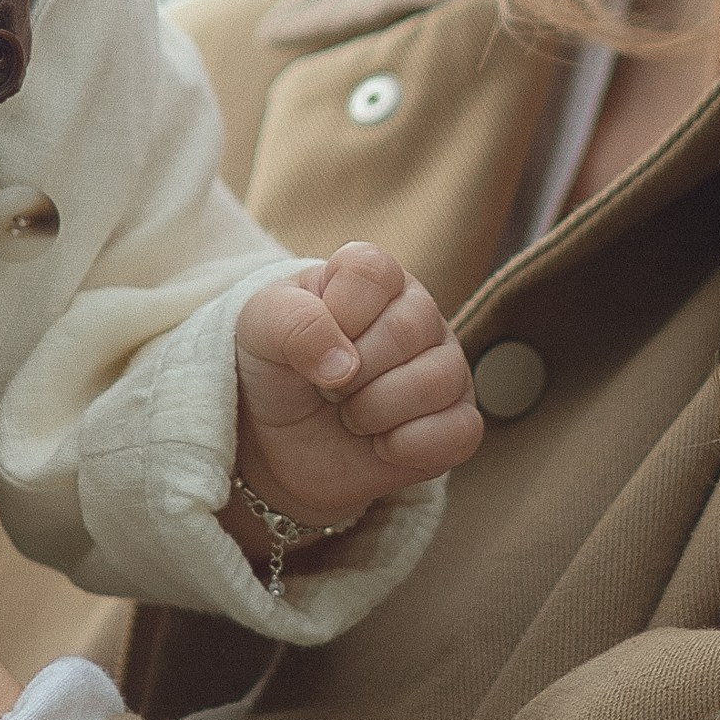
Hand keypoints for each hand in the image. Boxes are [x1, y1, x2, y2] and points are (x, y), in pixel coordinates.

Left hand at [234, 242, 482, 530]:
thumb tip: (345, 365)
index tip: (310, 341)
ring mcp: (445, 369)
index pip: (372, 273)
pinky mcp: (456, 424)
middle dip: (351, 372)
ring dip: (374, 410)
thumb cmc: (274, 369)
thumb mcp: (259, 329)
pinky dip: (407, 447)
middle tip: (327, 387)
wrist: (276, 441)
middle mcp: (419, 316)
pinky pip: (460, 431)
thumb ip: (293, 324)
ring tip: (351, 416)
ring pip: (438, 381)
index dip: (336, 313)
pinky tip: (380, 445)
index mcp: (373, 279)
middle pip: (408, 329)